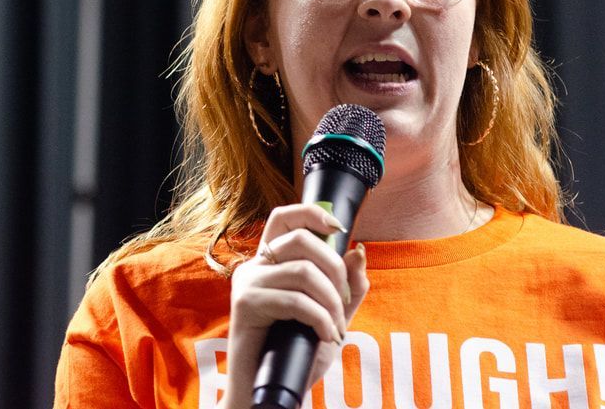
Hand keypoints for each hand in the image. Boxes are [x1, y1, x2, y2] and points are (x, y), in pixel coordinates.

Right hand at [217, 204, 369, 407]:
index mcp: (271, 263)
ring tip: (336, 328)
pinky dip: (320, 319)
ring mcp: (248, 283)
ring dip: (331, 302)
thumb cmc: (297, 353)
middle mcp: (255, 266)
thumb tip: (359, 250)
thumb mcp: (332, 316)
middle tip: (343, 301)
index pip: (284, 217)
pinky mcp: (246, 304)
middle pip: (300, 239)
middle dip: (334, 268)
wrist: (271, 390)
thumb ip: (348, 287)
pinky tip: (326, 336)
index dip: (311, 213)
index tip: (338, 227)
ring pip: (303, 271)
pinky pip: (295, 300)